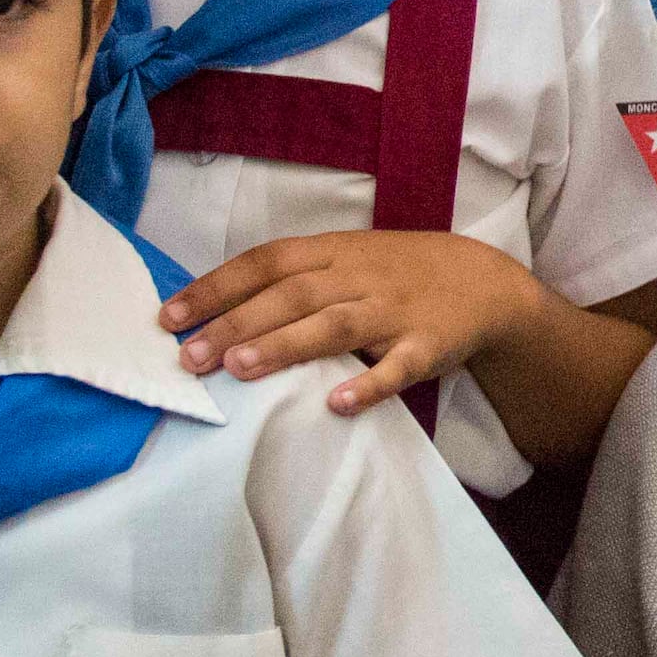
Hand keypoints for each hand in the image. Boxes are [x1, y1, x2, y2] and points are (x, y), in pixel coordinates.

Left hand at [167, 231, 552, 411]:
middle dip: (236, 323)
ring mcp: (395, 311)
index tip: (169, 317)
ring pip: (334, 325)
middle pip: (292, 295)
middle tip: (189, 357)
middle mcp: (361, 277)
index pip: (266, 262)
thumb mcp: (349, 259)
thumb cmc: (400, 273)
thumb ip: (295, 278)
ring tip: (238, 368)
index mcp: (336, 251)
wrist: (486, 283)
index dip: (217, 286)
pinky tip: (336, 405)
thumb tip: (217, 308)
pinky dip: (368, 386)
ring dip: (286, 345)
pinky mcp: (428, 347)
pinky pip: (397, 368)